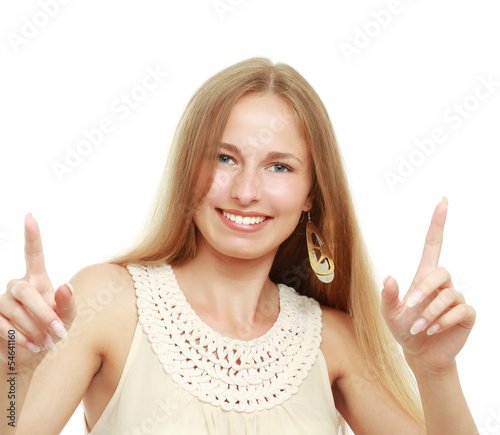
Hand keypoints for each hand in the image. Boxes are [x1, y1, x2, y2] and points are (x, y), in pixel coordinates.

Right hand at [0, 214, 76, 368]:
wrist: (31, 354)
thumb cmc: (51, 330)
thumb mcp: (66, 318)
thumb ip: (67, 304)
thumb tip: (65, 286)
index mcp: (37, 280)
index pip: (33, 254)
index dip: (32, 235)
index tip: (30, 216)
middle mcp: (17, 286)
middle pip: (26, 291)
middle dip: (43, 314)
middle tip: (59, 333)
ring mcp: (1, 301)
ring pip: (15, 312)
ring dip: (34, 331)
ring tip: (46, 343)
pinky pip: (2, 327)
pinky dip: (20, 340)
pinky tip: (30, 347)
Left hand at [380, 198, 475, 372]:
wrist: (420, 354)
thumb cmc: (404, 330)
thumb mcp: (389, 314)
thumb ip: (387, 297)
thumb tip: (389, 276)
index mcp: (423, 277)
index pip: (433, 244)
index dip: (437, 224)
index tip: (443, 201)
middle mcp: (441, 285)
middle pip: (441, 272)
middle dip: (425, 289)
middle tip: (411, 306)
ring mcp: (455, 299)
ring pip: (449, 295)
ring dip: (430, 312)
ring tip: (418, 328)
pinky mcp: (465, 315)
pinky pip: (460, 310)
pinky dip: (443, 321)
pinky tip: (432, 330)